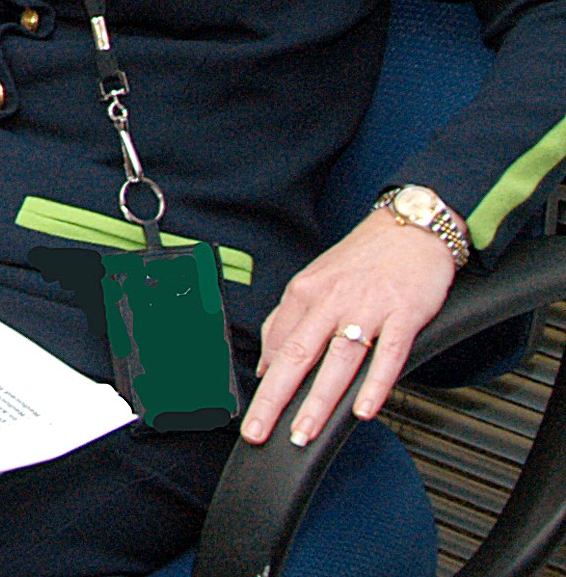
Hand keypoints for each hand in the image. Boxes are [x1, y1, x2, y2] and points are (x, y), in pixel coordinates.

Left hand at [242, 212, 457, 446]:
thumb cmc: (362, 259)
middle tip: (259, 432)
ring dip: (319, 402)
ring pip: (337, 361)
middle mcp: (331, 300)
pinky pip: (388, 356)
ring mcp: (368, 308)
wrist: (410, 228)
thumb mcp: (317, 281)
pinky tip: (363, 411)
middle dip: (275, 399)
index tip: (252, 415)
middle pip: (297, 355)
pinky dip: (375, 385)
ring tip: (304, 433)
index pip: (277, 344)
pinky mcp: (404, 315)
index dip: (263, 383)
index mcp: (305, 292)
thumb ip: (290, 320)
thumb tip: (267, 363)